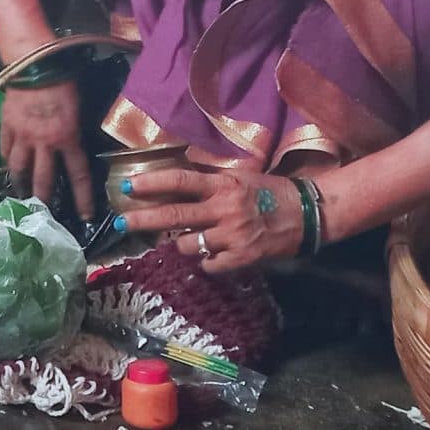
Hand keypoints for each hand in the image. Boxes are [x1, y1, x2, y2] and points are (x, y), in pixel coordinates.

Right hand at [0, 81, 96, 220]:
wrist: (34, 64)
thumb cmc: (63, 82)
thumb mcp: (78, 109)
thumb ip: (75, 132)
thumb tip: (74, 145)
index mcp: (67, 139)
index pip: (78, 175)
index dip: (82, 198)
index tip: (84, 216)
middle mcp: (45, 143)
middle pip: (43, 179)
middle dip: (43, 199)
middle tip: (42, 212)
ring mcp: (23, 136)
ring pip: (19, 168)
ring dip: (20, 182)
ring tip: (19, 192)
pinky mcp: (7, 127)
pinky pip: (5, 148)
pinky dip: (7, 158)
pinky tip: (8, 164)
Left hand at [120, 167, 305, 273]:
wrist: (308, 214)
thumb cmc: (271, 191)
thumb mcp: (241, 176)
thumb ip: (210, 175)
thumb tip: (181, 164)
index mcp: (223, 185)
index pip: (180, 181)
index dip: (151, 183)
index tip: (127, 187)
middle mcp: (224, 209)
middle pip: (175, 214)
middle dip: (143, 219)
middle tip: (120, 223)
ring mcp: (233, 236)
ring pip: (189, 244)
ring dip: (184, 242)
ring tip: (192, 238)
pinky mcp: (243, 258)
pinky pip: (209, 264)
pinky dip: (207, 261)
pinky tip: (213, 255)